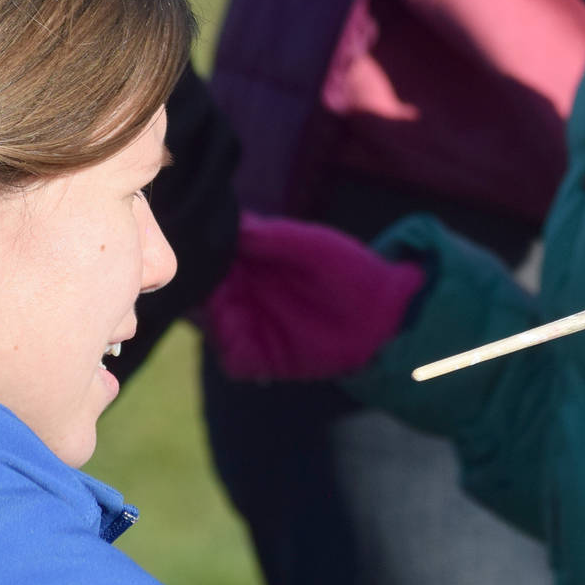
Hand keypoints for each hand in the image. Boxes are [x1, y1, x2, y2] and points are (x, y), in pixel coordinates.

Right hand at [198, 213, 424, 380]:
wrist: (384, 315)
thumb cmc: (351, 271)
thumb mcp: (313, 247)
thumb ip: (274, 236)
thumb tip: (234, 224)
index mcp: (251, 260)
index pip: (211, 255)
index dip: (203, 254)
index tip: (202, 251)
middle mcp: (244, 292)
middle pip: (203, 291)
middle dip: (201, 289)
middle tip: (215, 286)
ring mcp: (251, 325)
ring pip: (212, 324)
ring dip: (214, 319)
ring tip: (229, 310)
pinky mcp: (264, 357)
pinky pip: (234, 359)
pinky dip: (232, 351)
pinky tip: (241, 339)